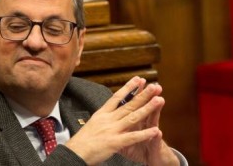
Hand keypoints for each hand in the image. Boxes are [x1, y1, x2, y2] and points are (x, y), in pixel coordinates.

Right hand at [64, 77, 178, 164]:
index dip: (129, 88)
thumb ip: (104, 117)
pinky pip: (132, 137)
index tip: (139, 79)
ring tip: (159, 100)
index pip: (117, 97)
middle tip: (155, 86)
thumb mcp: (92, 124)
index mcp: (102, 114)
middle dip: (143, 95)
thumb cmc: (81, 141)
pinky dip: (144, 134)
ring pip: (133, 117)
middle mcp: (108, 119)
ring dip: (147, 108)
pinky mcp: (114, 142)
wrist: (73, 153)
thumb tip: (110, 109)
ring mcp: (112, 130)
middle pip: (129, 104)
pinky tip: (155, 130)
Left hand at [118, 83, 179, 165]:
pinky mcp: (155, 147)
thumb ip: (122, 127)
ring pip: (154, 122)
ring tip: (160, 100)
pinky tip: (158, 132)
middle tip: (153, 84)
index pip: (136, 105)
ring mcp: (152, 135)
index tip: (137, 80)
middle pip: (146, 109)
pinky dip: (156, 138)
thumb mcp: (128, 137)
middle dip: (148, 96)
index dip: (136, 93)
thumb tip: (111, 117)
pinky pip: (155, 143)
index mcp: (137, 122)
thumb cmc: (140, 149)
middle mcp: (146, 126)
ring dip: (156, 112)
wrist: (153, 160)